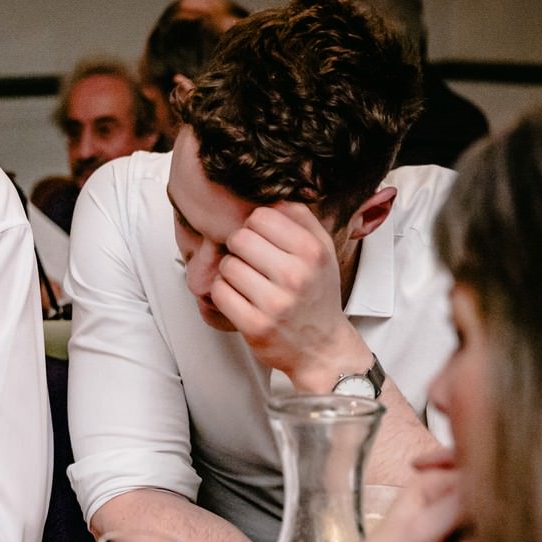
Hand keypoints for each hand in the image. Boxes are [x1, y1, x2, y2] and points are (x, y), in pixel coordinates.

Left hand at [208, 202, 368, 387]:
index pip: (261, 216)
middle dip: (239, 248)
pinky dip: (224, 293)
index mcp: (312, 251)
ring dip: (231, 272)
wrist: (322, 348)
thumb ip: (300, 218)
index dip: (253, 226)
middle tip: (250, 263)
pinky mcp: (255, 325)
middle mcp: (296, 275)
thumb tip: (271, 194)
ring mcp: (275, 302)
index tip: (260, 241)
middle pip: (240, 238)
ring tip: (247, 282)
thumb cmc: (316, 294)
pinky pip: (220, 292)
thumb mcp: (322, 251)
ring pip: (227, 265)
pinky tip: (239, 298)